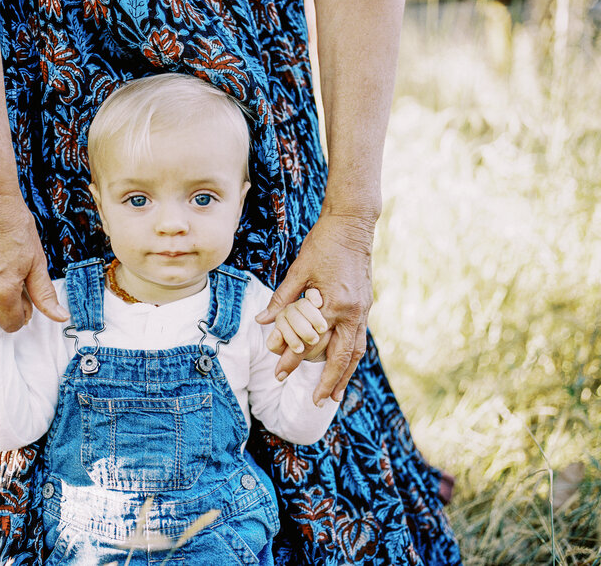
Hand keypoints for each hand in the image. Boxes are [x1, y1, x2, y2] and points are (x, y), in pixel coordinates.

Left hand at [256, 213, 373, 405]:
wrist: (352, 224)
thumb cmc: (323, 244)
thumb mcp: (298, 270)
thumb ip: (282, 299)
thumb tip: (262, 323)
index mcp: (334, 304)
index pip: (310, 341)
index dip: (293, 359)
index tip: (279, 374)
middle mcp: (352, 311)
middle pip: (341, 356)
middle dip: (328, 381)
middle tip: (317, 403)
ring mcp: (363, 309)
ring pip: (356, 351)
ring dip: (345, 375)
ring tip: (335, 395)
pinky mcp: (365, 305)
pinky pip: (360, 338)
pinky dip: (352, 356)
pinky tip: (345, 366)